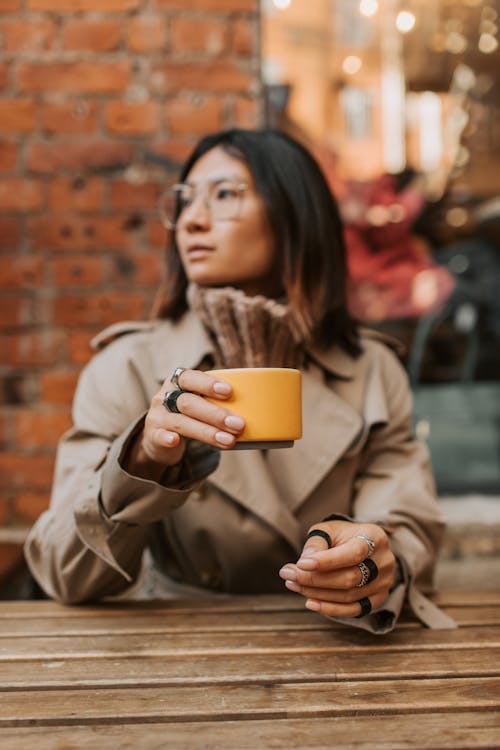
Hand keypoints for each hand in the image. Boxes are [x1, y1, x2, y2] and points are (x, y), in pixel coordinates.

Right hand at [124, 369, 244, 476]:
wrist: (160, 438)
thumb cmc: (190, 415)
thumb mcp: (200, 403)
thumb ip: (217, 402)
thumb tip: (258, 409)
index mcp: (179, 382)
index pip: (191, 377)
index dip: (208, 383)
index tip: (229, 391)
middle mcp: (166, 396)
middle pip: (189, 402)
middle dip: (216, 414)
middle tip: (239, 424)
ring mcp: (158, 416)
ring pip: (182, 422)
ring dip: (207, 432)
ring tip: (229, 441)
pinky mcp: (153, 435)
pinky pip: (160, 436)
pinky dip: (168, 438)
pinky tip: (175, 441)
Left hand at [279, 521, 396, 617]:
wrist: (363, 546)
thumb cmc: (342, 536)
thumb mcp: (329, 530)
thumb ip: (317, 543)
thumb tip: (305, 562)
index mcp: (375, 537)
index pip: (353, 553)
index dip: (327, 561)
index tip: (300, 564)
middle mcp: (384, 561)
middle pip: (350, 577)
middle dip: (315, 579)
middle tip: (288, 574)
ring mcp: (384, 583)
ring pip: (349, 595)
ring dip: (317, 593)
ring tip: (292, 583)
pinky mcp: (378, 599)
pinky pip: (354, 609)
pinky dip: (330, 608)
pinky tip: (310, 602)